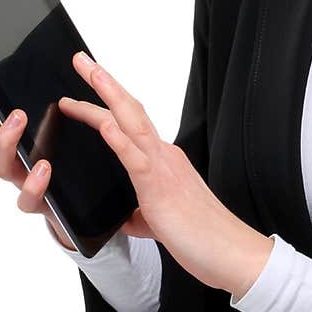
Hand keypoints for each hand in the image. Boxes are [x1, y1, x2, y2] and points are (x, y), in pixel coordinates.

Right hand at [0, 37, 76, 251]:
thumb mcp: (70, 125)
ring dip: (4, 139)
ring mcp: (22, 179)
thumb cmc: (75, 161)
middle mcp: (13, 156)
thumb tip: (69, 55)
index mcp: (18, 134)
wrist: (95, 207)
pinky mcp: (41, 204)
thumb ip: (59, 97)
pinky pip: (28, 199)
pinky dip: (33, 184)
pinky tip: (44, 168)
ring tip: (18, 118)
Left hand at [58, 52, 273, 295]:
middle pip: (129, 110)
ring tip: (88, 71)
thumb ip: (140, 216)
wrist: (231, 252)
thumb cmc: (202, 238)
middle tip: (80, 59)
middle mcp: (164, 156)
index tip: (87, 87)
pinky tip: (102, 123)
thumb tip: (124, 219)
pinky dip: (117, 138)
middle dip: (103, 83)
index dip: (107, 103)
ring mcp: (163, 167)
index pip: (130, 124)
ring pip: (131, 121)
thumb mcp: (160, 223)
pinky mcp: (159, 187)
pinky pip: (135, 157)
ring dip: (107, 94)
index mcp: (164, 162)